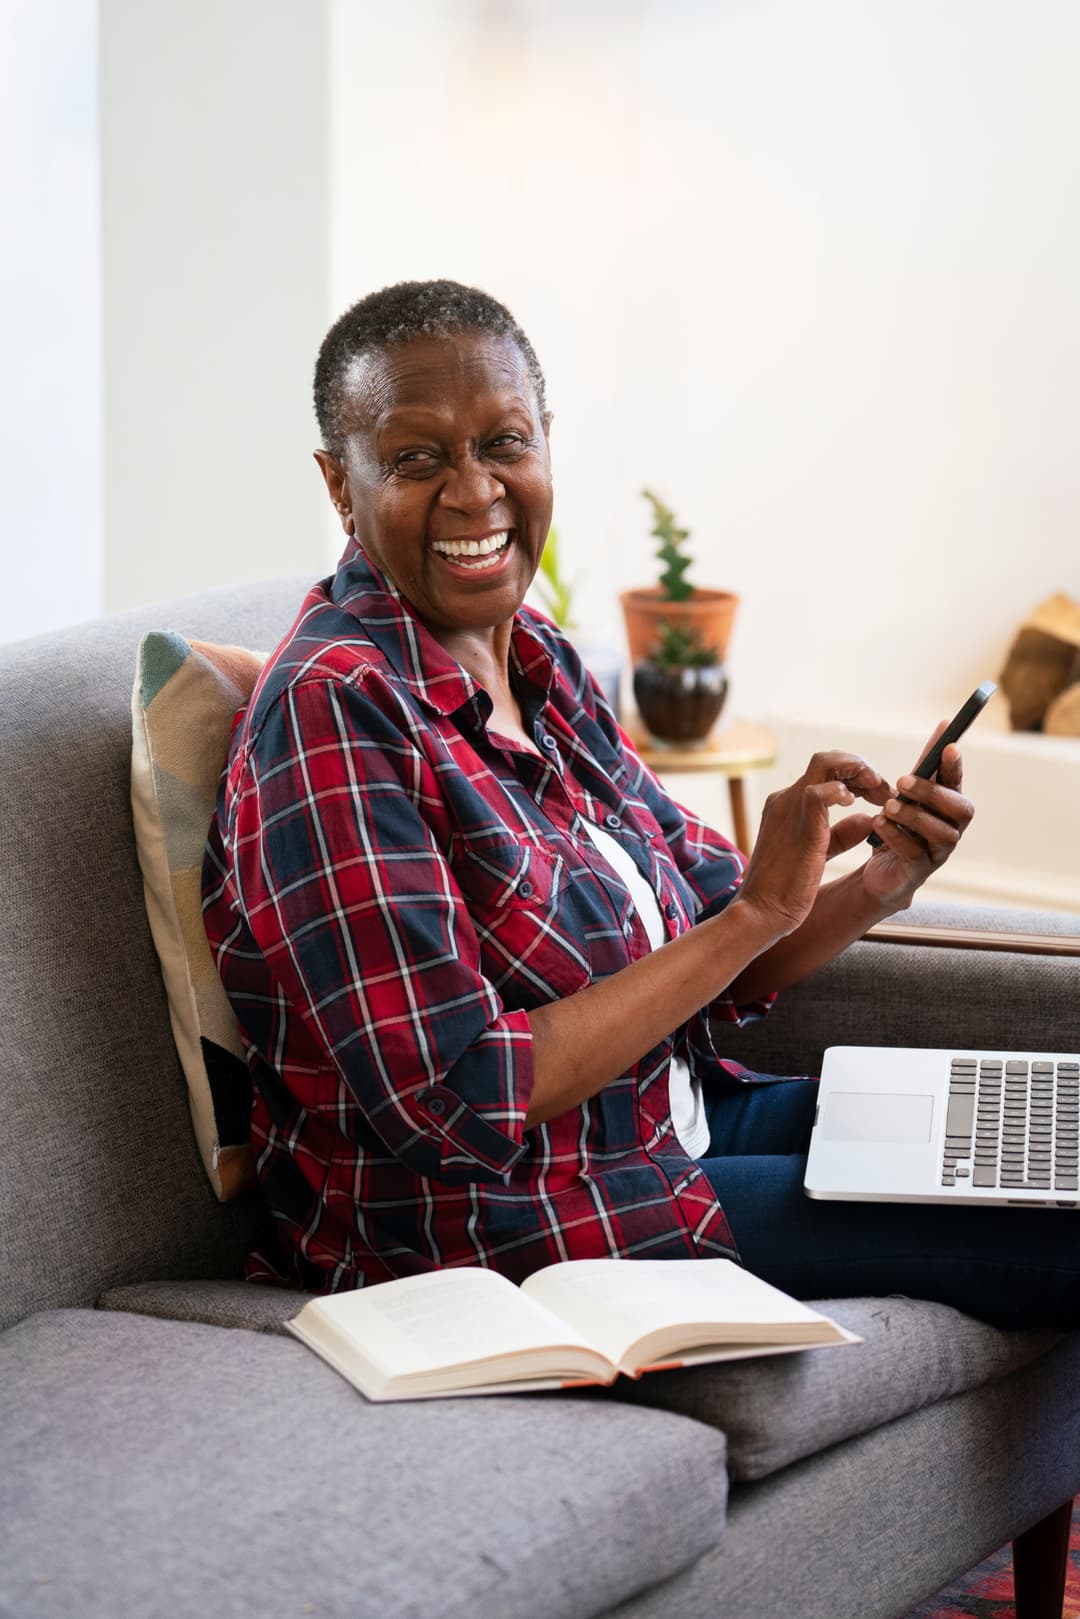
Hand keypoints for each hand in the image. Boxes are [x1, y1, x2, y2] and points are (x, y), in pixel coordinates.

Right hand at [737, 751, 891, 936]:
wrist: (760, 912)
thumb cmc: (785, 889)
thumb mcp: (817, 853)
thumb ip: (840, 834)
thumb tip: (866, 819)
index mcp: (787, 804)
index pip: (825, 771)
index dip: (856, 777)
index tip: (878, 795)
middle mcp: (786, 798)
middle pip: (827, 760)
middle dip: (861, 768)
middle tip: (884, 790)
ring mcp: (789, 808)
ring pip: (825, 764)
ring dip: (859, 772)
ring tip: (879, 792)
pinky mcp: (798, 826)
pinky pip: (819, 792)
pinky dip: (842, 791)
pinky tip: (855, 804)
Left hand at [861, 727, 973, 907]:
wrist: (884, 870)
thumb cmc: (902, 826)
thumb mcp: (911, 792)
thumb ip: (926, 764)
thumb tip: (943, 725)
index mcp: (950, 806)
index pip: (959, 783)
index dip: (956, 766)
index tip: (949, 747)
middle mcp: (953, 828)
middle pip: (960, 809)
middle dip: (932, 792)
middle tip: (902, 780)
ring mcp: (939, 851)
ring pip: (940, 832)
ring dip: (913, 815)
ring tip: (888, 806)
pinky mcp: (920, 870)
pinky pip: (915, 852)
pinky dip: (896, 836)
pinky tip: (879, 824)